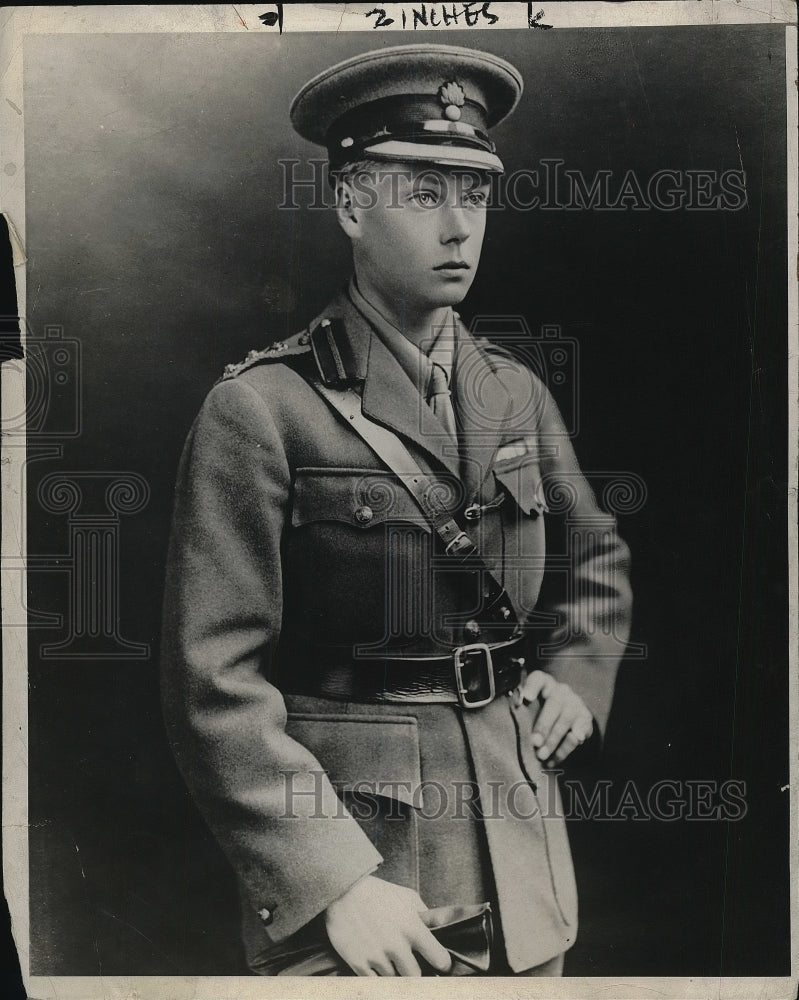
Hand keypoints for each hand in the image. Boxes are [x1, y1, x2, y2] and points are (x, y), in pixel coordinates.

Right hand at [324, 874, 451, 976]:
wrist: (343, 891)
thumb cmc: (378, 893)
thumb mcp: (407, 897)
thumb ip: (427, 915)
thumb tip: (443, 928)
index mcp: (412, 928)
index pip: (439, 959)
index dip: (441, 963)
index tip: (439, 964)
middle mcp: (396, 945)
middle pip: (415, 977)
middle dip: (415, 972)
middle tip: (411, 964)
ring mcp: (376, 956)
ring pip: (394, 980)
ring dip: (394, 972)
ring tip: (388, 957)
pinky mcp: (358, 963)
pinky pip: (375, 983)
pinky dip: (378, 977)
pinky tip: (377, 964)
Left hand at [517, 670, 593, 766]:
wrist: (566, 715)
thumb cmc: (538, 710)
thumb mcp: (529, 706)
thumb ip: (520, 708)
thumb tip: (509, 714)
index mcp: (544, 683)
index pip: (539, 679)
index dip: (532, 686)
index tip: (525, 697)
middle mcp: (561, 690)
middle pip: (554, 704)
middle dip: (544, 725)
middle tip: (534, 742)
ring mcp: (575, 703)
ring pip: (566, 720)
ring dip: (553, 740)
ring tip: (541, 755)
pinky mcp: (585, 718)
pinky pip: (577, 734)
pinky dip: (566, 748)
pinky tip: (555, 758)